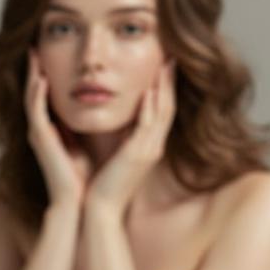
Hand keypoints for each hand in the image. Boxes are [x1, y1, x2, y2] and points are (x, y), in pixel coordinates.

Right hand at [25, 50, 90, 207]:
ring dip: (33, 76)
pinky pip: (36, 112)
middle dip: (35, 71)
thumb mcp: (87, 144)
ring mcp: (40, 135)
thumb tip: (99, 107)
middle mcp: (43, 132)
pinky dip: (37, 94)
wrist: (80, 203)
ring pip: (32, 98)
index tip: (51, 59)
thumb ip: (85, 127)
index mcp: (53, 132)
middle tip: (35, 48)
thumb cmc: (86, 179)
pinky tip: (41, 78)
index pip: (46, 98)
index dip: (46, 78)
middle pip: (35, 94)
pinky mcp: (42, 140)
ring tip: (35, 55)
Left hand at [86, 61, 175, 214]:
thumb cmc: (102, 188)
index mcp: (147, 149)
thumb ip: (119, 141)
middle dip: (169, 83)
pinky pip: (148, 124)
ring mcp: (148, 152)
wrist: (99, 211)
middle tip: (170, 58)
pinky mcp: (137, 155)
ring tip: (165, 64)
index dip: (164, 91)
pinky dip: (150, 105)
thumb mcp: (115, 159)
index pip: (161, 114)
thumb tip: (116, 126)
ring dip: (164, 87)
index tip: (162, 69)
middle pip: (168, 108)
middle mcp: (153, 148)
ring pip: (163, 112)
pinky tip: (149, 87)